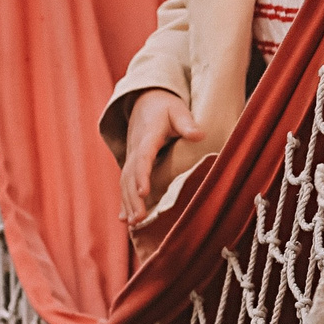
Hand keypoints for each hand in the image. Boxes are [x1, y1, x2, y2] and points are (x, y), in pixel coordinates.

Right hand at [119, 89, 201, 221]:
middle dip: (133, 197)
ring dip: (128, 202)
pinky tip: (126, 219)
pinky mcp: (131, 162)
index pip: (143, 157)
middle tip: (139, 218)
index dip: (142, 175)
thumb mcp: (177, 109)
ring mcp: (131, 156)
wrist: (145, 100)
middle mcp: (135, 148)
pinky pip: (125, 183)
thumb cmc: (165, 106)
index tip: (143, 192)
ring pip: (125, 181)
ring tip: (134, 223)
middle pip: (130, 174)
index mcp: (147, 135)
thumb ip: (186, 122)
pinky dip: (125, 200)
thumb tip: (199, 135)